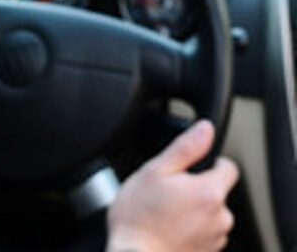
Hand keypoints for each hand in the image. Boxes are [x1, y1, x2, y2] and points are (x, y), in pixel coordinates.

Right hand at [106, 120, 238, 250]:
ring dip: (192, 209)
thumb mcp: (155, 170)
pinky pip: (203, 232)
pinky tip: (166, 227)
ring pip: (209, 213)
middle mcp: (220, 217)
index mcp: (210, 192)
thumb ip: (185, 147)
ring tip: (163, 210)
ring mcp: (215, 239)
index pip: (228, 167)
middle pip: (216, 191)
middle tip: (166, 190)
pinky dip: (189, 228)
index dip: (209, 161)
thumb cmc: (140, 216)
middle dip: (195, 187)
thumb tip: (205, 129)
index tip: (189, 166)